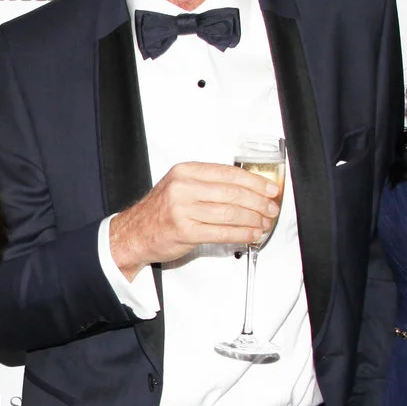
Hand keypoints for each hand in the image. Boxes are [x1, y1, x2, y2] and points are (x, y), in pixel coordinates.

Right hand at [108, 162, 279, 276]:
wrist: (134, 234)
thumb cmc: (160, 212)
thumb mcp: (179, 186)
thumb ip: (208, 184)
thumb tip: (247, 187)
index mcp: (185, 172)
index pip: (228, 173)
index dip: (254, 181)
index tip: (270, 188)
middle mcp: (183, 188)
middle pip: (233, 192)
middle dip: (259, 201)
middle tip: (272, 207)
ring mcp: (183, 210)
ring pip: (230, 212)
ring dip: (254, 219)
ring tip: (265, 222)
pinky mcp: (186, 232)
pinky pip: (223, 232)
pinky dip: (243, 233)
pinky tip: (252, 233)